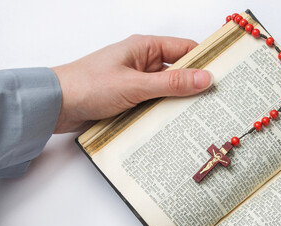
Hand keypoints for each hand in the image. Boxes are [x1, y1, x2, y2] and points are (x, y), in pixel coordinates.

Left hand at [52, 35, 212, 132]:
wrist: (56, 106)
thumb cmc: (89, 86)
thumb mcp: (135, 85)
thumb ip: (170, 82)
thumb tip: (205, 78)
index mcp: (144, 48)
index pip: (184, 49)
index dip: (204, 60)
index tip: (223, 75)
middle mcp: (142, 63)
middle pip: (177, 71)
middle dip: (193, 85)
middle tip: (215, 101)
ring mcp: (136, 82)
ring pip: (166, 90)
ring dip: (177, 101)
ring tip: (199, 115)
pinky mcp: (129, 99)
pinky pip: (153, 103)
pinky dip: (163, 111)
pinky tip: (174, 123)